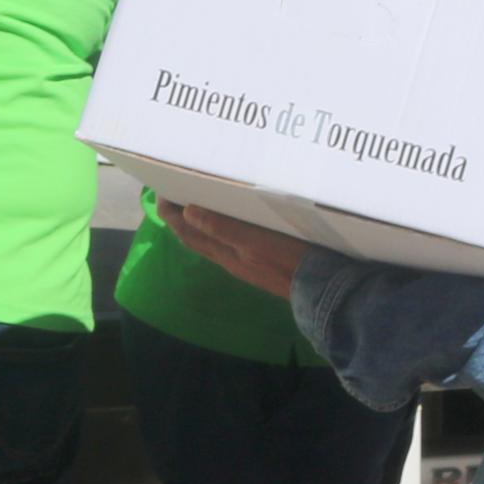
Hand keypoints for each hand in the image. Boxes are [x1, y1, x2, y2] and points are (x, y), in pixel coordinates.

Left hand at [168, 203, 308, 299]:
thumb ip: (222, 228)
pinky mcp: (260, 263)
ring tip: (196, 202)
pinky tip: (231, 221)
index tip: (161, 191)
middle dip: (182, 218)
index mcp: (225, 253)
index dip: (171, 215)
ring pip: (213, 241)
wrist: (322, 291)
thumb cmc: (289, 262)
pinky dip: (221, 228)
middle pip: (196, 238)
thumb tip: (187, 212)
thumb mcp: (254, 242)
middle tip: (174, 193)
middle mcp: (230, 259)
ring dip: (200, 223)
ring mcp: (245, 263)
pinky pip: (230, 243)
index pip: (188, 233)